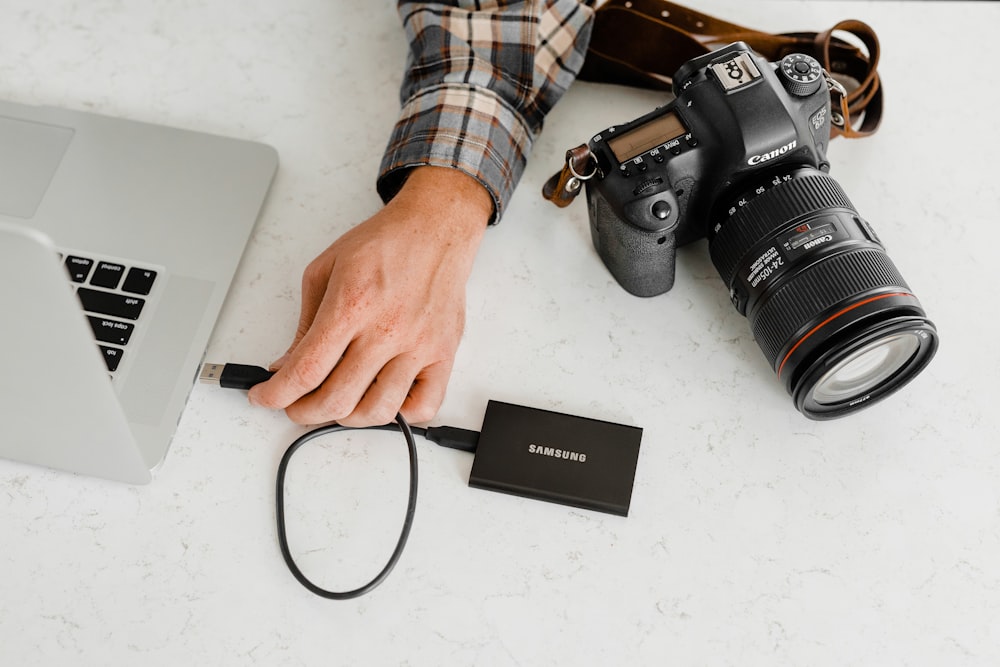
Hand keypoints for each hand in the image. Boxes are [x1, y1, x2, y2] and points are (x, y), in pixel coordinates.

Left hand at [248, 166, 490, 425]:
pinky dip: (399, 416)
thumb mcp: (326, 270)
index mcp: (352, 304)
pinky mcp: (443, 354)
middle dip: (302, 411)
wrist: (435, 228)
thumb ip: (305, 322)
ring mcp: (419, 346)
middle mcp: (387, 329)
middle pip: (336, 399)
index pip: (306, 370)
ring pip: (377, 411)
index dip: (276, 394)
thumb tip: (287, 364)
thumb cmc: (385, 243)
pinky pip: (424, 406)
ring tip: (335, 404)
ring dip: (345, 418)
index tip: (266, 396)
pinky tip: (382, 400)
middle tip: (295, 404)